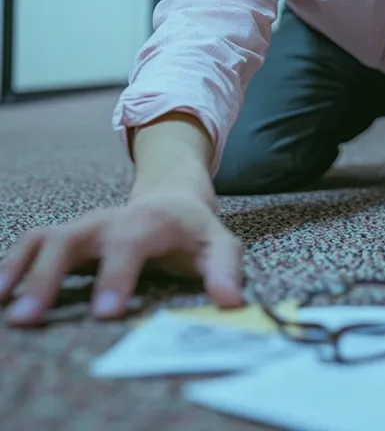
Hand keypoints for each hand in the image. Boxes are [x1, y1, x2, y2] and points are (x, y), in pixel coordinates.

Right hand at [0, 192, 243, 325]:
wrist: (173, 198)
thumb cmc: (195, 232)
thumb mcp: (219, 244)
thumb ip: (225, 269)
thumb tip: (230, 300)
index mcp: (150, 222)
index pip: (129, 244)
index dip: (116, 275)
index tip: (105, 312)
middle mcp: (111, 220)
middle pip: (73, 238)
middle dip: (49, 276)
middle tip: (29, 317)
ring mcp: (86, 226)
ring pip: (45, 238)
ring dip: (20, 269)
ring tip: (3, 304)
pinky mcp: (68, 236)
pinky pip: (33, 243)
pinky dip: (13, 264)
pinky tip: (1, 293)